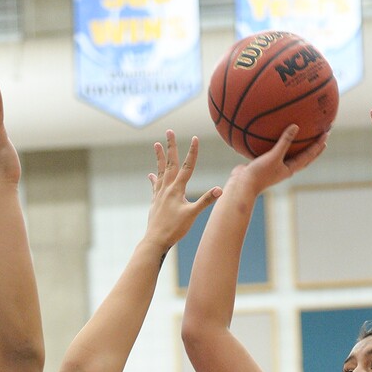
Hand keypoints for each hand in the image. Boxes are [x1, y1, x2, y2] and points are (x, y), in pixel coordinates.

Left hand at [144, 132, 220, 253]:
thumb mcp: (192, 215)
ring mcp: (159, 194)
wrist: (155, 240)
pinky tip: (151, 174)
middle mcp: (167, 188)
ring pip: (160, 171)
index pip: (187, 167)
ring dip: (159, 157)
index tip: (195, 138)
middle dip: (171, 146)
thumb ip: (206, 201)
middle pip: (170, 163)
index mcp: (177, 189)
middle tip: (169, 131)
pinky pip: (155, 186)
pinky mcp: (155, 201)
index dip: (192, 152)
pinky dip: (154, 178)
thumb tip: (220, 190)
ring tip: (156, 144)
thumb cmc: (175, 229)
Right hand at [229, 124, 328, 198]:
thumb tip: (296, 126)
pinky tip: (276, 133)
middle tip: (323, 135)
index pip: (309, 156)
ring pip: (291, 154)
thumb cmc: (259, 173)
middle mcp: (285, 168)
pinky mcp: (265, 162)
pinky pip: (276, 150)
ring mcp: (275, 166)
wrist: (242, 185)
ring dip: (299, 145)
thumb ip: (285, 141)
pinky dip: (280, 142)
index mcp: (290, 169)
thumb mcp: (274, 156)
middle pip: (304, 157)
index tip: (326, 133)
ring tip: (304, 135)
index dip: (318, 145)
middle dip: (314, 147)